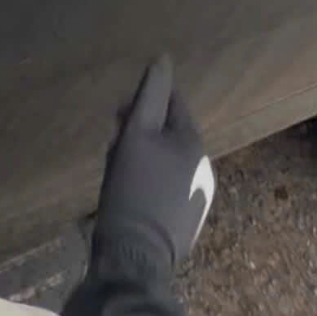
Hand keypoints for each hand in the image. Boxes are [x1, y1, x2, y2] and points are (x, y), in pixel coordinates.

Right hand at [91, 57, 213, 276]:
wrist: (136, 257)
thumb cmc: (133, 189)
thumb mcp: (136, 134)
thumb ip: (150, 95)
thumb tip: (163, 59)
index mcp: (194, 143)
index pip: (172, 103)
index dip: (143, 102)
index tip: (119, 114)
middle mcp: (203, 167)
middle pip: (168, 132)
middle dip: (140, 131)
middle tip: (112, 143)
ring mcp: (197, 197)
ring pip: (166, 161)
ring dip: (144, 157)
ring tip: (117, 171)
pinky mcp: (186, 220)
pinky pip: (166, 188)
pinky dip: (149, 183)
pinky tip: (130, 195)